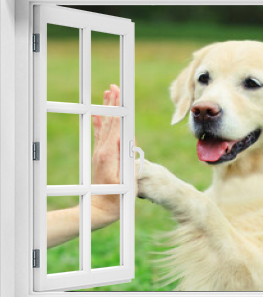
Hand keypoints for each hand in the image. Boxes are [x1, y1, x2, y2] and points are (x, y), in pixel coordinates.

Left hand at [91, 85, 120, 222]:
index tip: (119, 96)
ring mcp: (100, 152)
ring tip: (107, 94)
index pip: (115, 127)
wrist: (99, 209)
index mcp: (110, 154)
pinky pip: (100, 135)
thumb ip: (129, 163)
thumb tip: (129, 144)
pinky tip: (99, 114)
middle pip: (109, 122)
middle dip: (112, 104)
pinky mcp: (100, 156)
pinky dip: (100, 123)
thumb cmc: (116, 199)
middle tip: (113, 87)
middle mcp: (103, 150)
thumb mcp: (127, 182)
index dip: (117, 110)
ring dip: (107, 109)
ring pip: (105, 126)